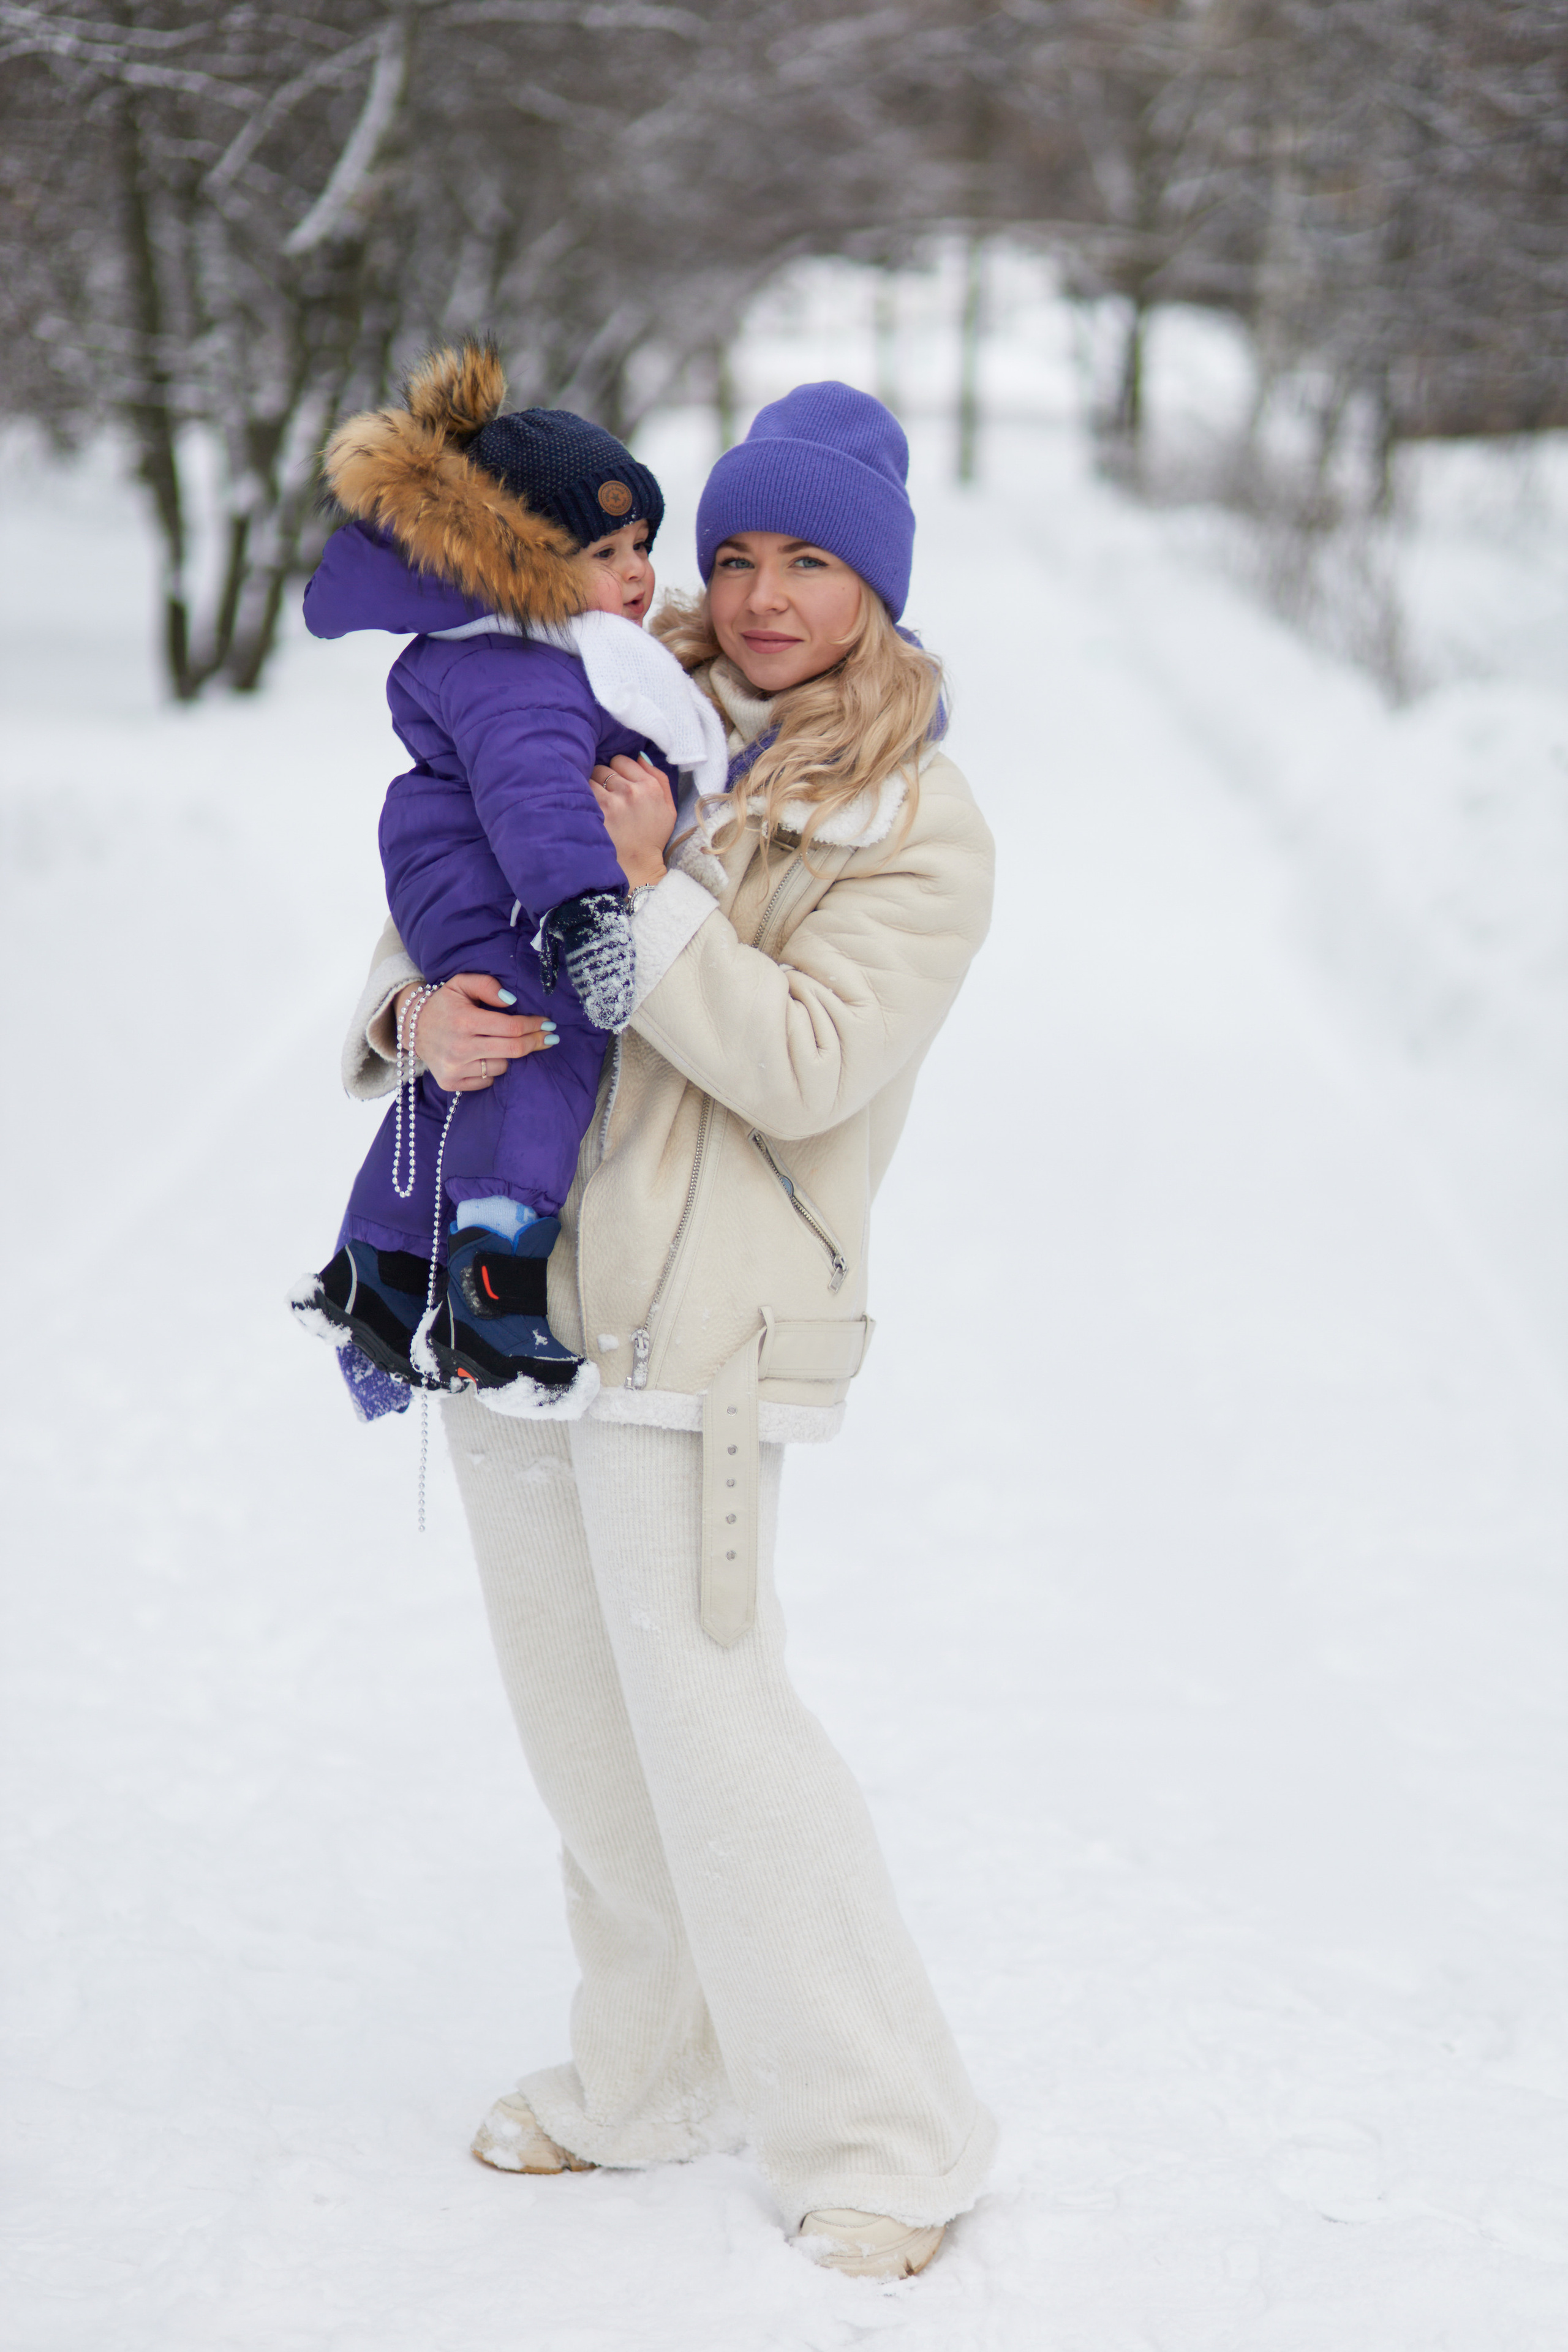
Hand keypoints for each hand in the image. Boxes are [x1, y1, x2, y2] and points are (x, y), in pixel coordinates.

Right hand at [396, 974, 555, 1091]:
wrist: (411, 1028)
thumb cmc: (444, 1003)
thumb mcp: (461, 983)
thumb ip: (487, 985)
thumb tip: (512, 1001)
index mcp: (464, 1020)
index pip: (512, 1028)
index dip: (534, 1026)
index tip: (548, 1023)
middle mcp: (460, 1047)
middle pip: (513, 1050)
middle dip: (536, 1042)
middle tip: (550, 1037)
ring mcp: (454, 1068)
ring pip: (502, 1067)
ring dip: (508, 1056)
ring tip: (501, 1044)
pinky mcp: (451, 1083)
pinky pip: (487, 1080)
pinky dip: (492, 1070)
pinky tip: (485, 1057)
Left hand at [590, 753, 674, 888]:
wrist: (637, 866)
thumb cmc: (651, 836)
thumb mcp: (668, 807)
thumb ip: (659, 777)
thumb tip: (640, 756)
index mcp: (651, 787)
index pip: (622, 760)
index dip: (618, 771)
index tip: (619, 784)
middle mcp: (632, 790)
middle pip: (605, 767)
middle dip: (604, 779)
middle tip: (608, 795)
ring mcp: (613, 801)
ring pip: (592, 777)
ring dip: (592, 787)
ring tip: (599, 803)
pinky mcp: (597, 812)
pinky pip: (583, 791)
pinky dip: (584, 798)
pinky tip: (589, 810)